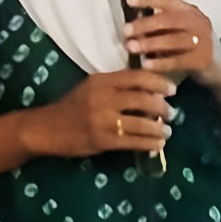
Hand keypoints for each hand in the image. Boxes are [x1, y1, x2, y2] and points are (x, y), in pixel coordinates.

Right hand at [22, 69, 174, 158]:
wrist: (48, 128)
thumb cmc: (72, 106)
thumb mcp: (91, 87)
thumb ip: (116, 86)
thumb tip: (149, 90)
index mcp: (102, 81)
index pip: (137, 77)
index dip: (159, 82)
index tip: (172, 89)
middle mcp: (104, 98)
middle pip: (143, 99)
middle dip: (163, 108)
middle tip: (172, 113)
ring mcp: (104, 120)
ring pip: (142, 123)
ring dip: (160, 129)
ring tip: (167, 131)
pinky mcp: (104, 140)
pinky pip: (135, 142)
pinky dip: (151, 143)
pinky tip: (157, 144)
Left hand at [124, 0, 220, 98]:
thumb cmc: (194, 47)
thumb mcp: (182, 31)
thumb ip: (162, 25)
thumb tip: (133, 23)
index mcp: (190, 11)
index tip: (129, 0)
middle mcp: (198, 22)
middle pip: (168, 19)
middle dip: (144, 24)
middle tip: (126, 31)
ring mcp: (203, 41)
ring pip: (172, 40)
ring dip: (149, 43)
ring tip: (131, 47)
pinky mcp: (204, 60)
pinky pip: (178, 61)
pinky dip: (160, 62)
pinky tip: (146, 65)